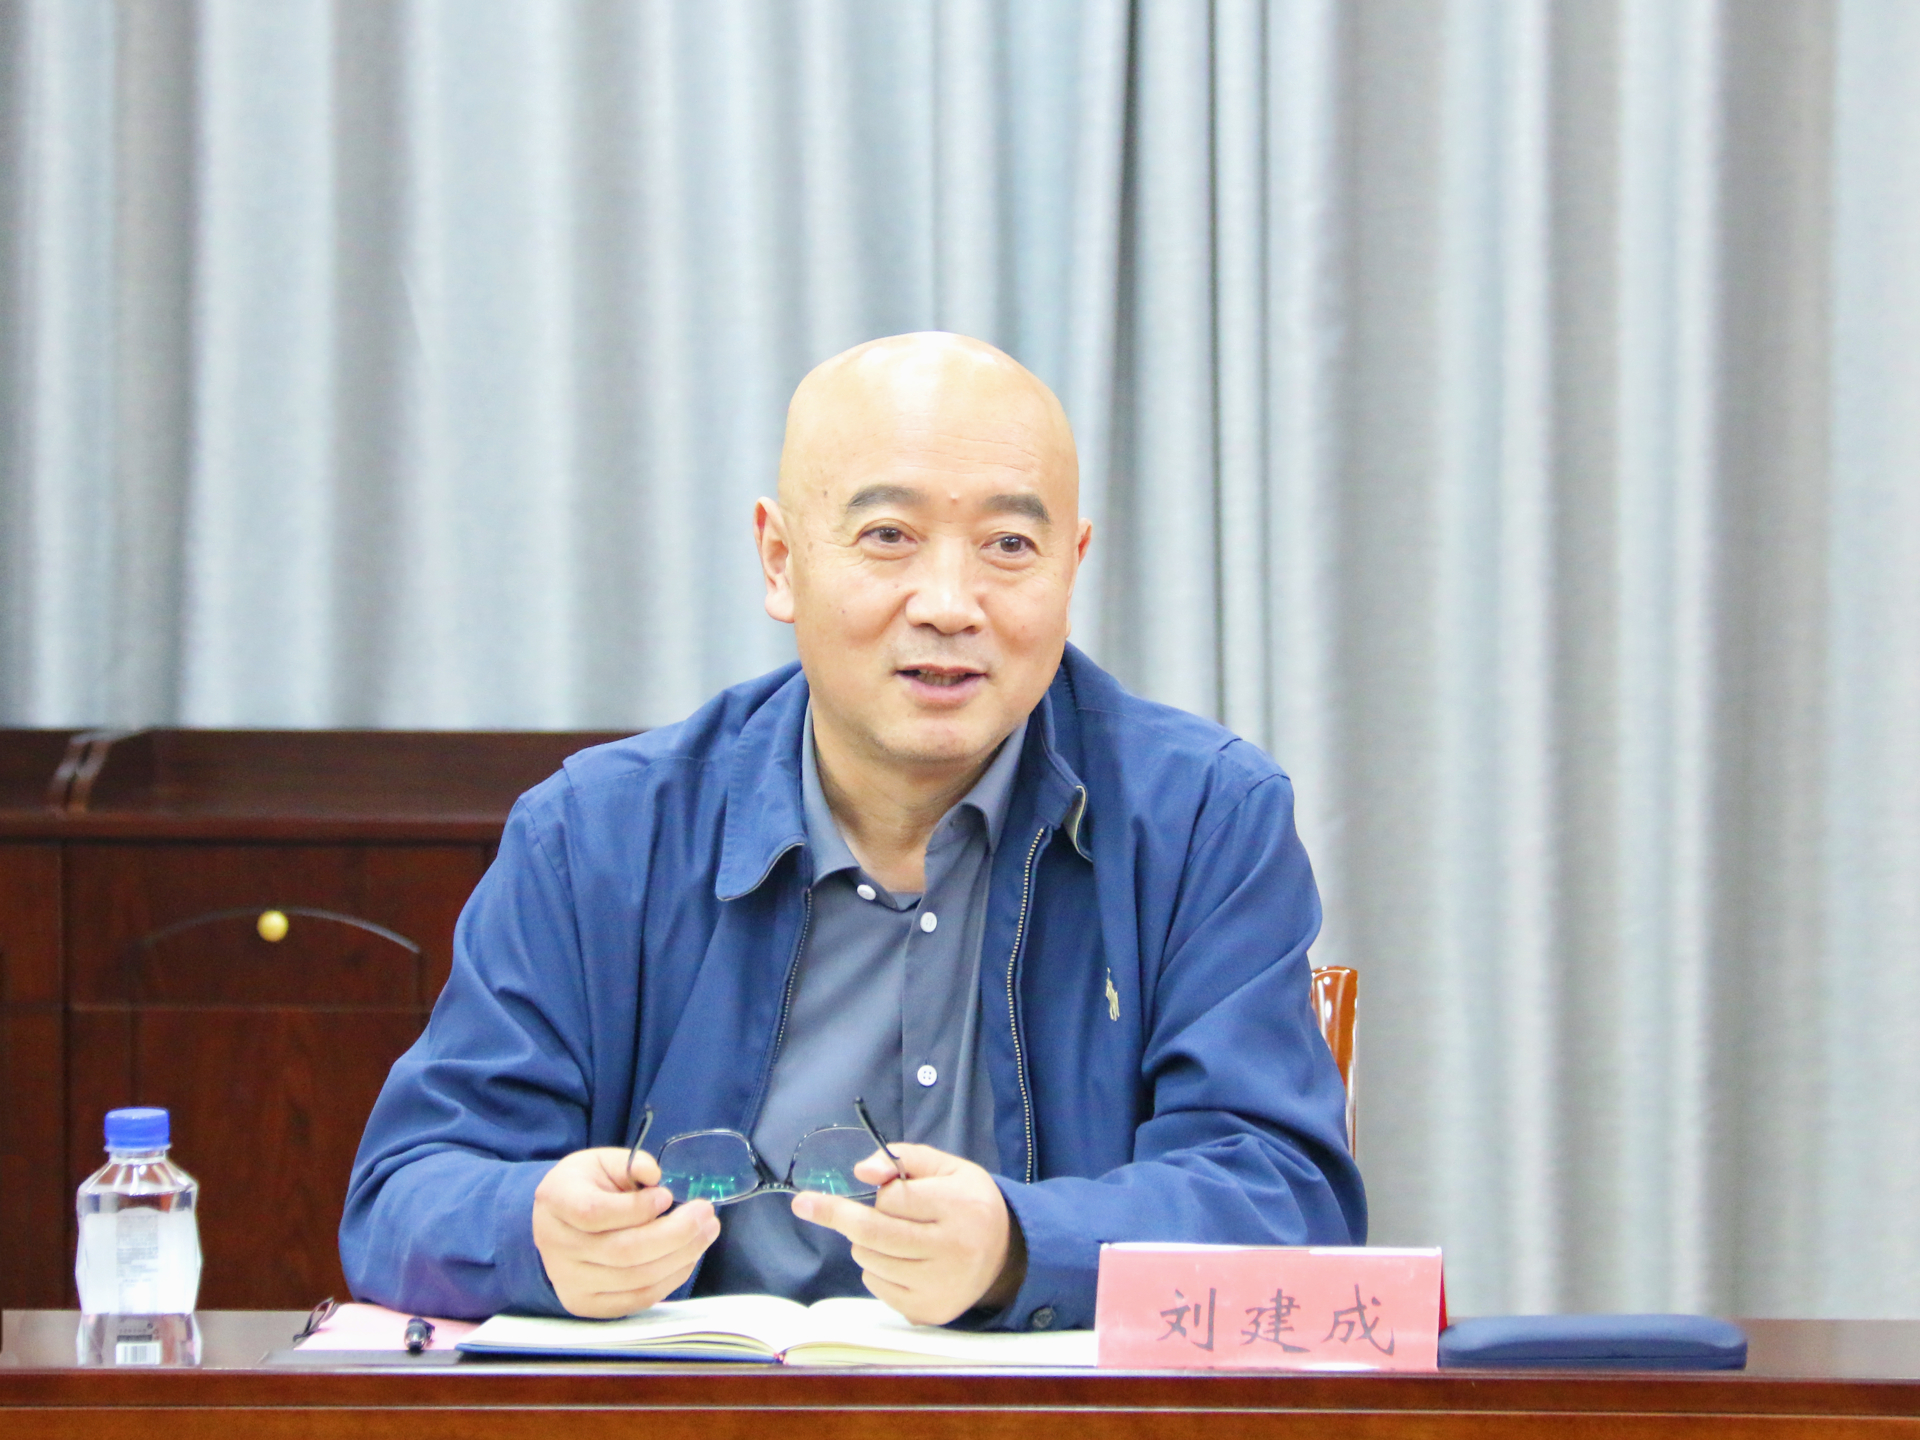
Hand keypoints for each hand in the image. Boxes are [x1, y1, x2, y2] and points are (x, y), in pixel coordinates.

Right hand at [531, 1147, 719, 1317]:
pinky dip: (670, 1279)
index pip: (594, 1213)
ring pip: (636, 1279)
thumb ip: (630, 1163)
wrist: (555, 1224)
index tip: (666, 1195)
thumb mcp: (601, 1161)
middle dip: (675, 1233)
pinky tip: (688, 1256)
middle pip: (622, 1251)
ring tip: (706, 1232)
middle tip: (706, 1214)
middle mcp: (557, 1247)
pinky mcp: (588, 1304)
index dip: (636, 1208)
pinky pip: (637, 1300)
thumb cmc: (585, 1187)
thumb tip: (654, 1176)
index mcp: (556, 1202)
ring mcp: (570, 1282)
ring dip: (681, 1256)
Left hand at [790, 1143, 1024, 1324]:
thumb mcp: (947, 1167)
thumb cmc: (969, 1203)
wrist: (1006, 1255)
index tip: (875, 1184)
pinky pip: (876, 1285)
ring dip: (867, 1242)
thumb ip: (904, 1158)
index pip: (893, 1197)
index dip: (883, 1189)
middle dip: (837, 1214)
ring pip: (868, 1259)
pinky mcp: (927, 1312)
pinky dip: (877, 1268)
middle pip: (872, 1232)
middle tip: (804, 1204)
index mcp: (958, 1207)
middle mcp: (950, 1250)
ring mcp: (938, 1286)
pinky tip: (902, 1260)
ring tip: (894, 1235)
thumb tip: (863, 1171)